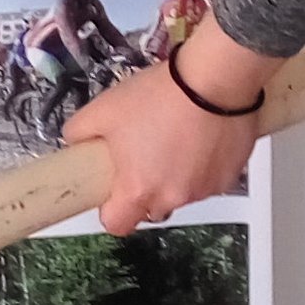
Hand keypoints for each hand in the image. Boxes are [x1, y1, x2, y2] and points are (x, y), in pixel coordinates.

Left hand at [67, 24, 264, 231]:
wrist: (214, 79)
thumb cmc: (160, 97)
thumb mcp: (103, 108)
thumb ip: (79, 131)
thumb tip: (74, 141)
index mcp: (138, 189)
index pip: (117, 225)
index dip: (112, 210)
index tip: (112, 190)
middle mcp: (172, 197)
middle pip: (152, 208)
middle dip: (146, 187)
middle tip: (143, 154)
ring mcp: (204, 189)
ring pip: (182, 193)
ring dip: (176, 175)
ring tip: (175, 137)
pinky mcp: (229, 176)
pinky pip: (209, 179)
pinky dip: (203, 165)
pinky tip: (200, 135)